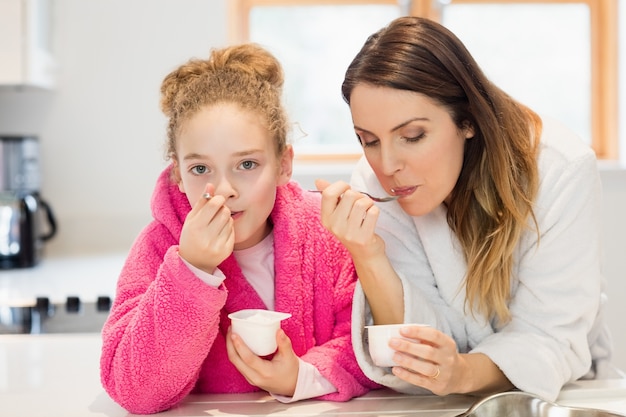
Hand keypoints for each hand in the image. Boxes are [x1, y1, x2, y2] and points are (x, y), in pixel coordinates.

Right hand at [179, 185, 234, 273]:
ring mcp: (217, 245)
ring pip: (230, 221)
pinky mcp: (226, 251)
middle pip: (225, 212)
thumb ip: (202, 202)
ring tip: (217, 224)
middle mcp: (206, 237)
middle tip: (217, 212)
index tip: (217, 200)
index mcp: (195, 227)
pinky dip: (228, 229)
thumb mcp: (191, 219)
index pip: (214, 205)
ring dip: (226, 219)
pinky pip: (233, 231)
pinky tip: (220, 233)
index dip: (218, 199)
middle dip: (222, 209)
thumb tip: (210, 185)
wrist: (194, 262)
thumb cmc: (191, 236)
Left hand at [226, 327, 298, 395]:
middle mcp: (255, 377)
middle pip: (236, 360)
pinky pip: (238, 364)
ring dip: (231, 348)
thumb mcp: (290, 357)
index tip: (234, 334)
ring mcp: (250, 378)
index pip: (248, 359)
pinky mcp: (249, 377)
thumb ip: (284, 343)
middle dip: (230, 344)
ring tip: (231, 333)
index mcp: (265, 372)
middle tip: (230, 329)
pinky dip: (235, 353)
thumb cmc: (291, 372)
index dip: (239, 346)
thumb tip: (279, 331)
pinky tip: (236, 343)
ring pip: (235, 362)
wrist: (291, 386)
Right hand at [315, 179, 384, 259]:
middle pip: (349, 195)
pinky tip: (371, 217)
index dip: (341, 185)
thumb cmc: (352, 230)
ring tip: (366, 210)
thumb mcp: (338, 214)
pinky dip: (375, 210)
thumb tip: (319, 181)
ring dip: (368, 202)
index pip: (328, 194)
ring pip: (362, 202)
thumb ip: (330, 196)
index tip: (347, 189)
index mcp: (326, 218)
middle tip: (360, 203)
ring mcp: (348, 233)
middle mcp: (335, 226)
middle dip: (359, 195)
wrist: (365, 254)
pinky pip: (373, 211)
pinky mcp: (363, 237)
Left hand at [387, 325, 511, 395]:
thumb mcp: (440, 345)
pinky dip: (407, 375)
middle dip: (408, 347)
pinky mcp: (438, 385)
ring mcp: (444, 373)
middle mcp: (448, 359)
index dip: (418, 332)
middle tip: (392, 342)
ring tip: (394, 356)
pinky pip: (421, 381)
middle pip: (428, 352)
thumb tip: (400, 334)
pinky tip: (397, 370)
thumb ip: (425, 339)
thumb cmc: (443, 356)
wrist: (460, 376)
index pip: (434, 335)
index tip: (402, 330)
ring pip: (426, 368)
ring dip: (408, 361)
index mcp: (448, 345)